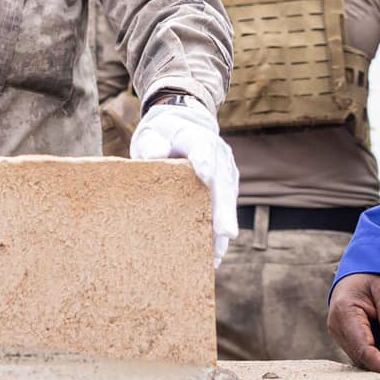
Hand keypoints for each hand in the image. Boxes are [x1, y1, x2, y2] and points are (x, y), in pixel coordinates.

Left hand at [128, 99, 239, 266]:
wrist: (185, 124)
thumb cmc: (162, 134)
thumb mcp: (151, 134)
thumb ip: (151, 144)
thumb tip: (154, 157)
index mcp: (196, 136)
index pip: (201, 148)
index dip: (203, 161)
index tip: (206, 176)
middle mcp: (218, 154)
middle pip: (221, 183)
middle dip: (223, 209)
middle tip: (225, 233)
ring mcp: (226, 171)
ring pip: (228, 201)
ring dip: (224, 227)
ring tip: (217, 255)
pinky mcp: (227, 186)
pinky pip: (226, 209)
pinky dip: (221, 232)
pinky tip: (215, 255)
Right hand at [327, 274, 379, 378]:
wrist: (360, 270)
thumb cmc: (375, 277)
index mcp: (345, 313)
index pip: (363, 348)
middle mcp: (337, 326)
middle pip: (361, 357)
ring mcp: (339, 333)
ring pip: (362, 358)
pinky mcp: (345, 337)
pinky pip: (362, 353)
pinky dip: (377, 353)